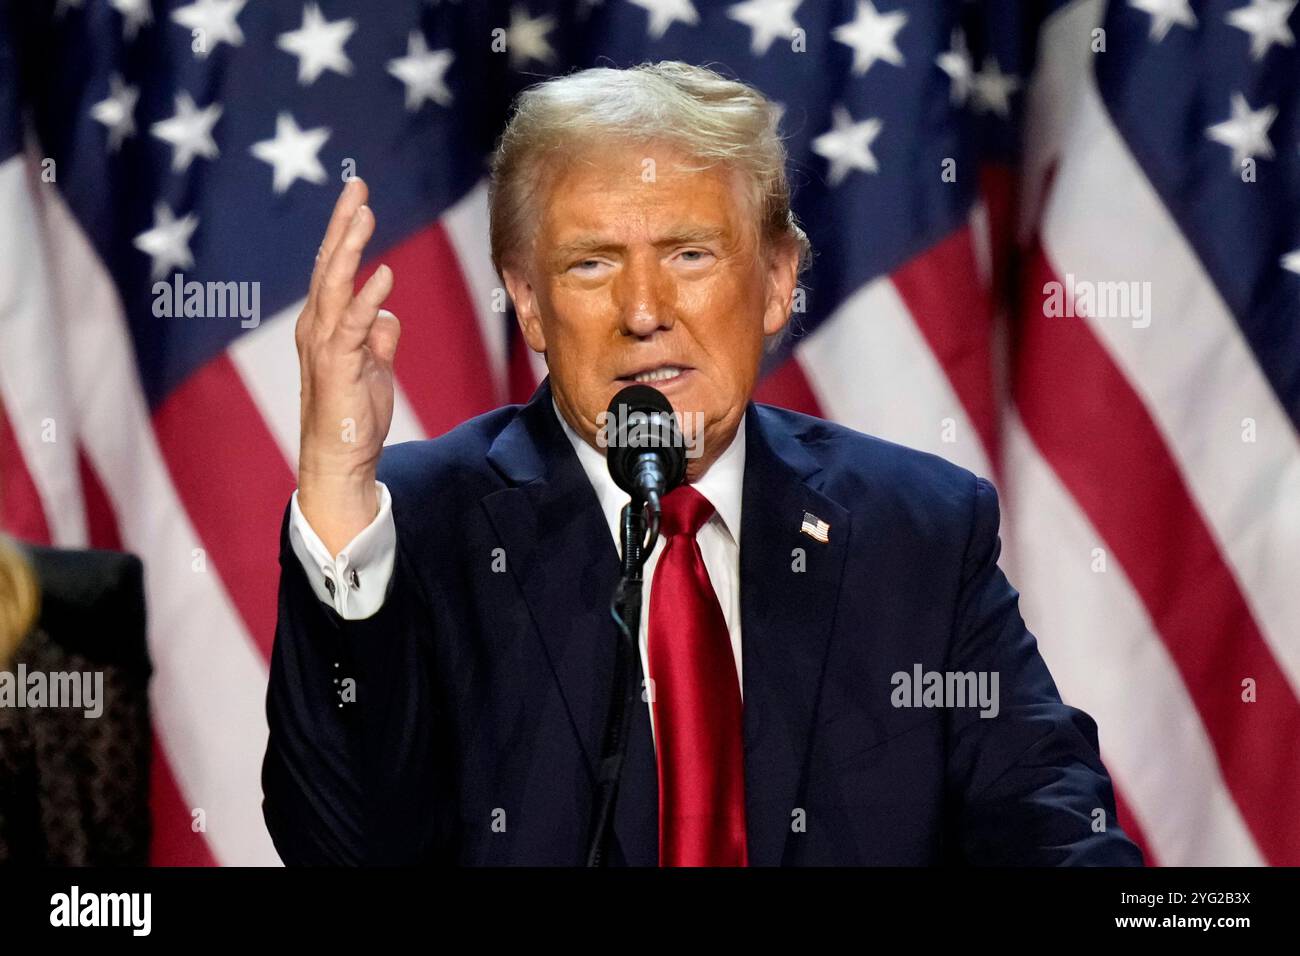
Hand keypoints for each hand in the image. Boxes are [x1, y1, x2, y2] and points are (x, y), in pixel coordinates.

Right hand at [295, 178, 399, 555]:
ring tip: (365, 215)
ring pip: (335, 286)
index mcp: (324, 324)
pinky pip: (355, 325)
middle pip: (328, 266)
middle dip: (343, 225)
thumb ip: (378, 337)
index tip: (359, 198)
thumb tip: (388, 315)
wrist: (341, 459)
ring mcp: (325, 345)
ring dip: (350, 249)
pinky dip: (369, 298)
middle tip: (358, 187)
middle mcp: (317, 328)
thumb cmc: (353, 415)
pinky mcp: (339, 365)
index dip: (345, 233)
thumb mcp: (373, 367)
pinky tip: (384, 274)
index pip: (333, 269)